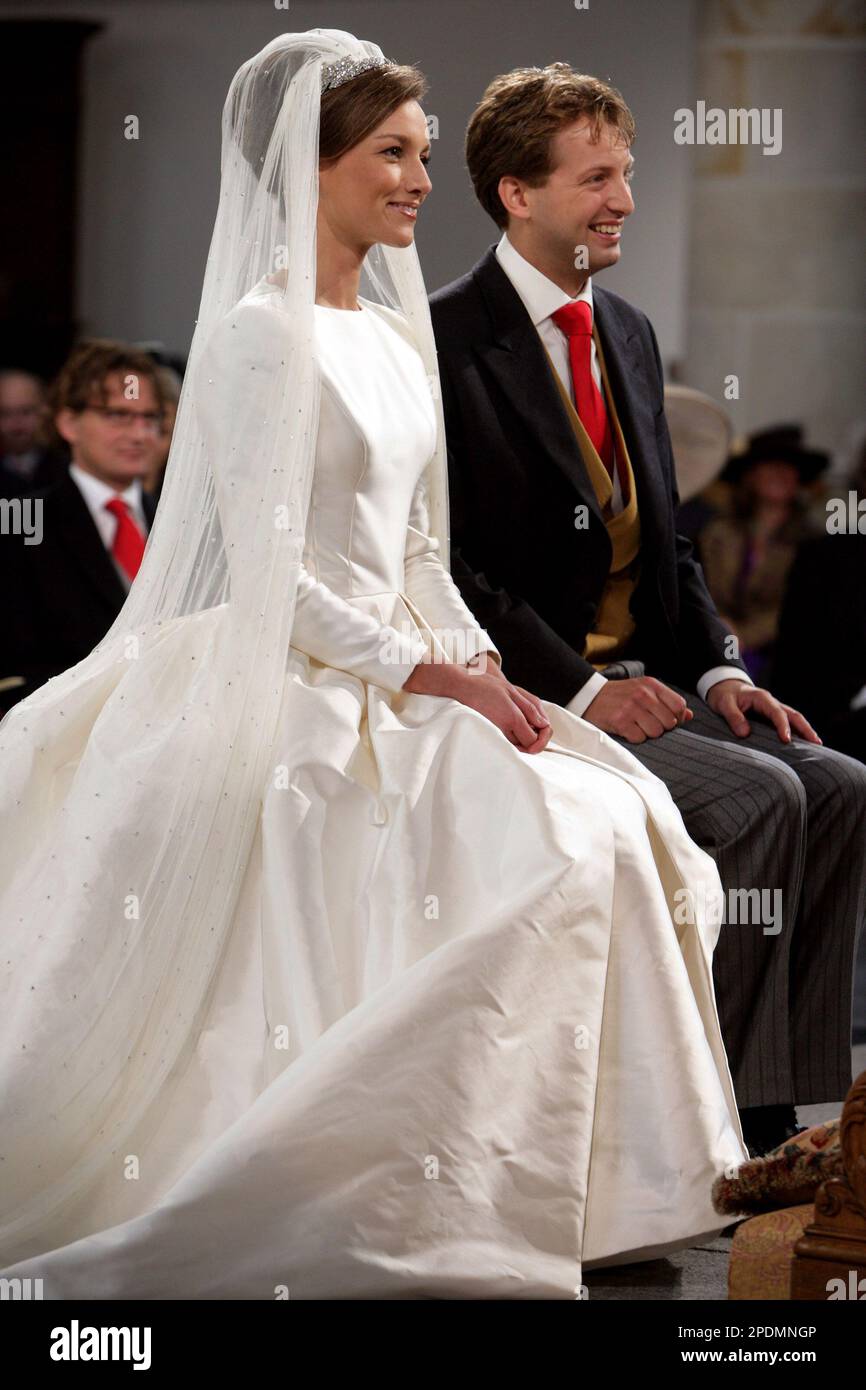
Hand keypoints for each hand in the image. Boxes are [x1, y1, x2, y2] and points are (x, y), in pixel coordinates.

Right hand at [404, 659, 552, 753]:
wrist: (460, 688)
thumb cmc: (484, 686)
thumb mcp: (511, 690)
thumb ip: (530, 708)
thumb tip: (544, 724)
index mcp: (512, 718)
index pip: (534, 740)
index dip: (542, 737)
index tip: (543, 729)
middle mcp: (504, 729)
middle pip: (528, 747)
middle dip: (537, 740)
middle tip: (539, 726)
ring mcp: (497, 733)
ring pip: (519, 745)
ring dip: (527, 737)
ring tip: (526, 720)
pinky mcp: (492, 733)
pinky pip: (509, 741)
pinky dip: (517, 735)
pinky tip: (516, 722)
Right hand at [583, 676, 692, 742]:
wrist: (590, 696)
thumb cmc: (620, 695)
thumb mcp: (644, 690)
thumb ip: (667, 701)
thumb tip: (689, 715)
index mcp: (651, 685)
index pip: (679, 705)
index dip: (676, 716)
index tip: (664, 718)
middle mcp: (643, 694)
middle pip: (669, 722)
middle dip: (660, 726)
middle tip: (647, 722)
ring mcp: (631, 708)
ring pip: (656, 732)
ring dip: (647, 733)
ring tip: (636, 726)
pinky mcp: (620, 721)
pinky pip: (639, 738)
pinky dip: (634, 737)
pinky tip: (627, 729)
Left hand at [706, 679, 821, 743]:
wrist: (724, 687)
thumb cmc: (724, 695)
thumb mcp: (723, 704)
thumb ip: (733, 717)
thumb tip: (745, 734)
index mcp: (761, 698)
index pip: (777, 712)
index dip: (783, 726)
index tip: (787, 740)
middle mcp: (771, 703)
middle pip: (793, 715)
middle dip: (805, 728)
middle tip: (816, 743)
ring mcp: (773, 709)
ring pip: (793, 719)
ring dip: (804, 731)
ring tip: (816, 745)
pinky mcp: (771, 716)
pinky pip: (787, 723)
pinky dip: (796, 732)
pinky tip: (802, 744)